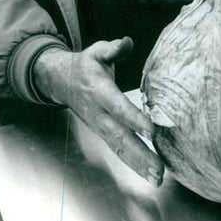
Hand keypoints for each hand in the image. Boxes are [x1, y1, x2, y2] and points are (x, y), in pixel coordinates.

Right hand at [33, 37, 163, 185]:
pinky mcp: (104, 135)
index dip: (134, 119)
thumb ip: (112, 49)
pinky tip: (150, 175)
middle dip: (140, 154)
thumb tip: (126, 42)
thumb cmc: (87, 65)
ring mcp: (101, 127)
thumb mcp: (97, 51)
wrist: (62, 82)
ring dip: (139, 165)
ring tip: (157, 178)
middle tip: (158, 168)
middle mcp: (99, 114)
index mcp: (99, 91)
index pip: (118, 107)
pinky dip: (135, 165)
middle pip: (121, 136)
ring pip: (120, 149)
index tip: (152, 131)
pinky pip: (120, 152)